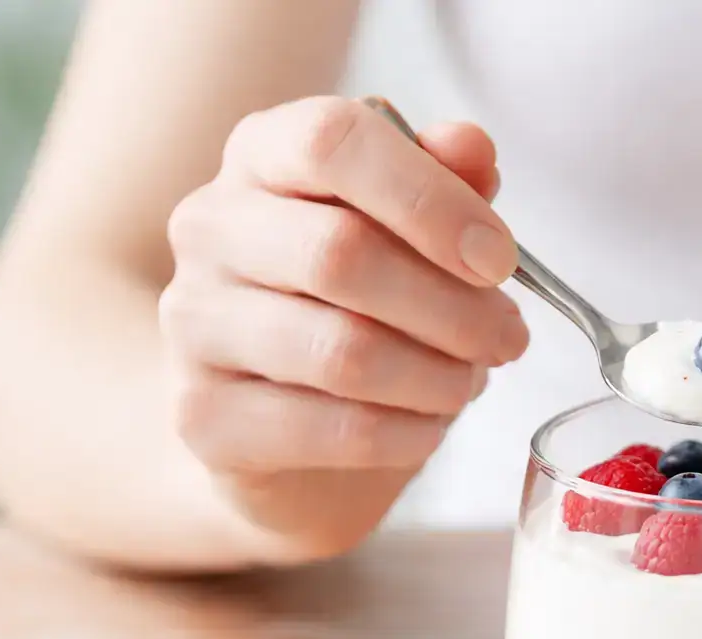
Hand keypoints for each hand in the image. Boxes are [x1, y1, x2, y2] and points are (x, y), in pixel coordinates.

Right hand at [159, 96, 525, 558]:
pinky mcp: (205, 416)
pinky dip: (408, 433)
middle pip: (340, 253)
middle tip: (507, 337)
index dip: (431, 200)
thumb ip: (443, 179)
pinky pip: (334, 428)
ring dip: (437, 377)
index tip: (499, 258)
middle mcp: (211, 226)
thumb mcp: (411, 230)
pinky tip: (428, 425)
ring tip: (468, 382)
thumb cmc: (360, 304)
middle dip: (454, 308)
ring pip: (341, 351)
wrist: (287, 426)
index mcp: (263, 154)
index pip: (333, 141)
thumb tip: (472, 146)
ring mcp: (194, 323)